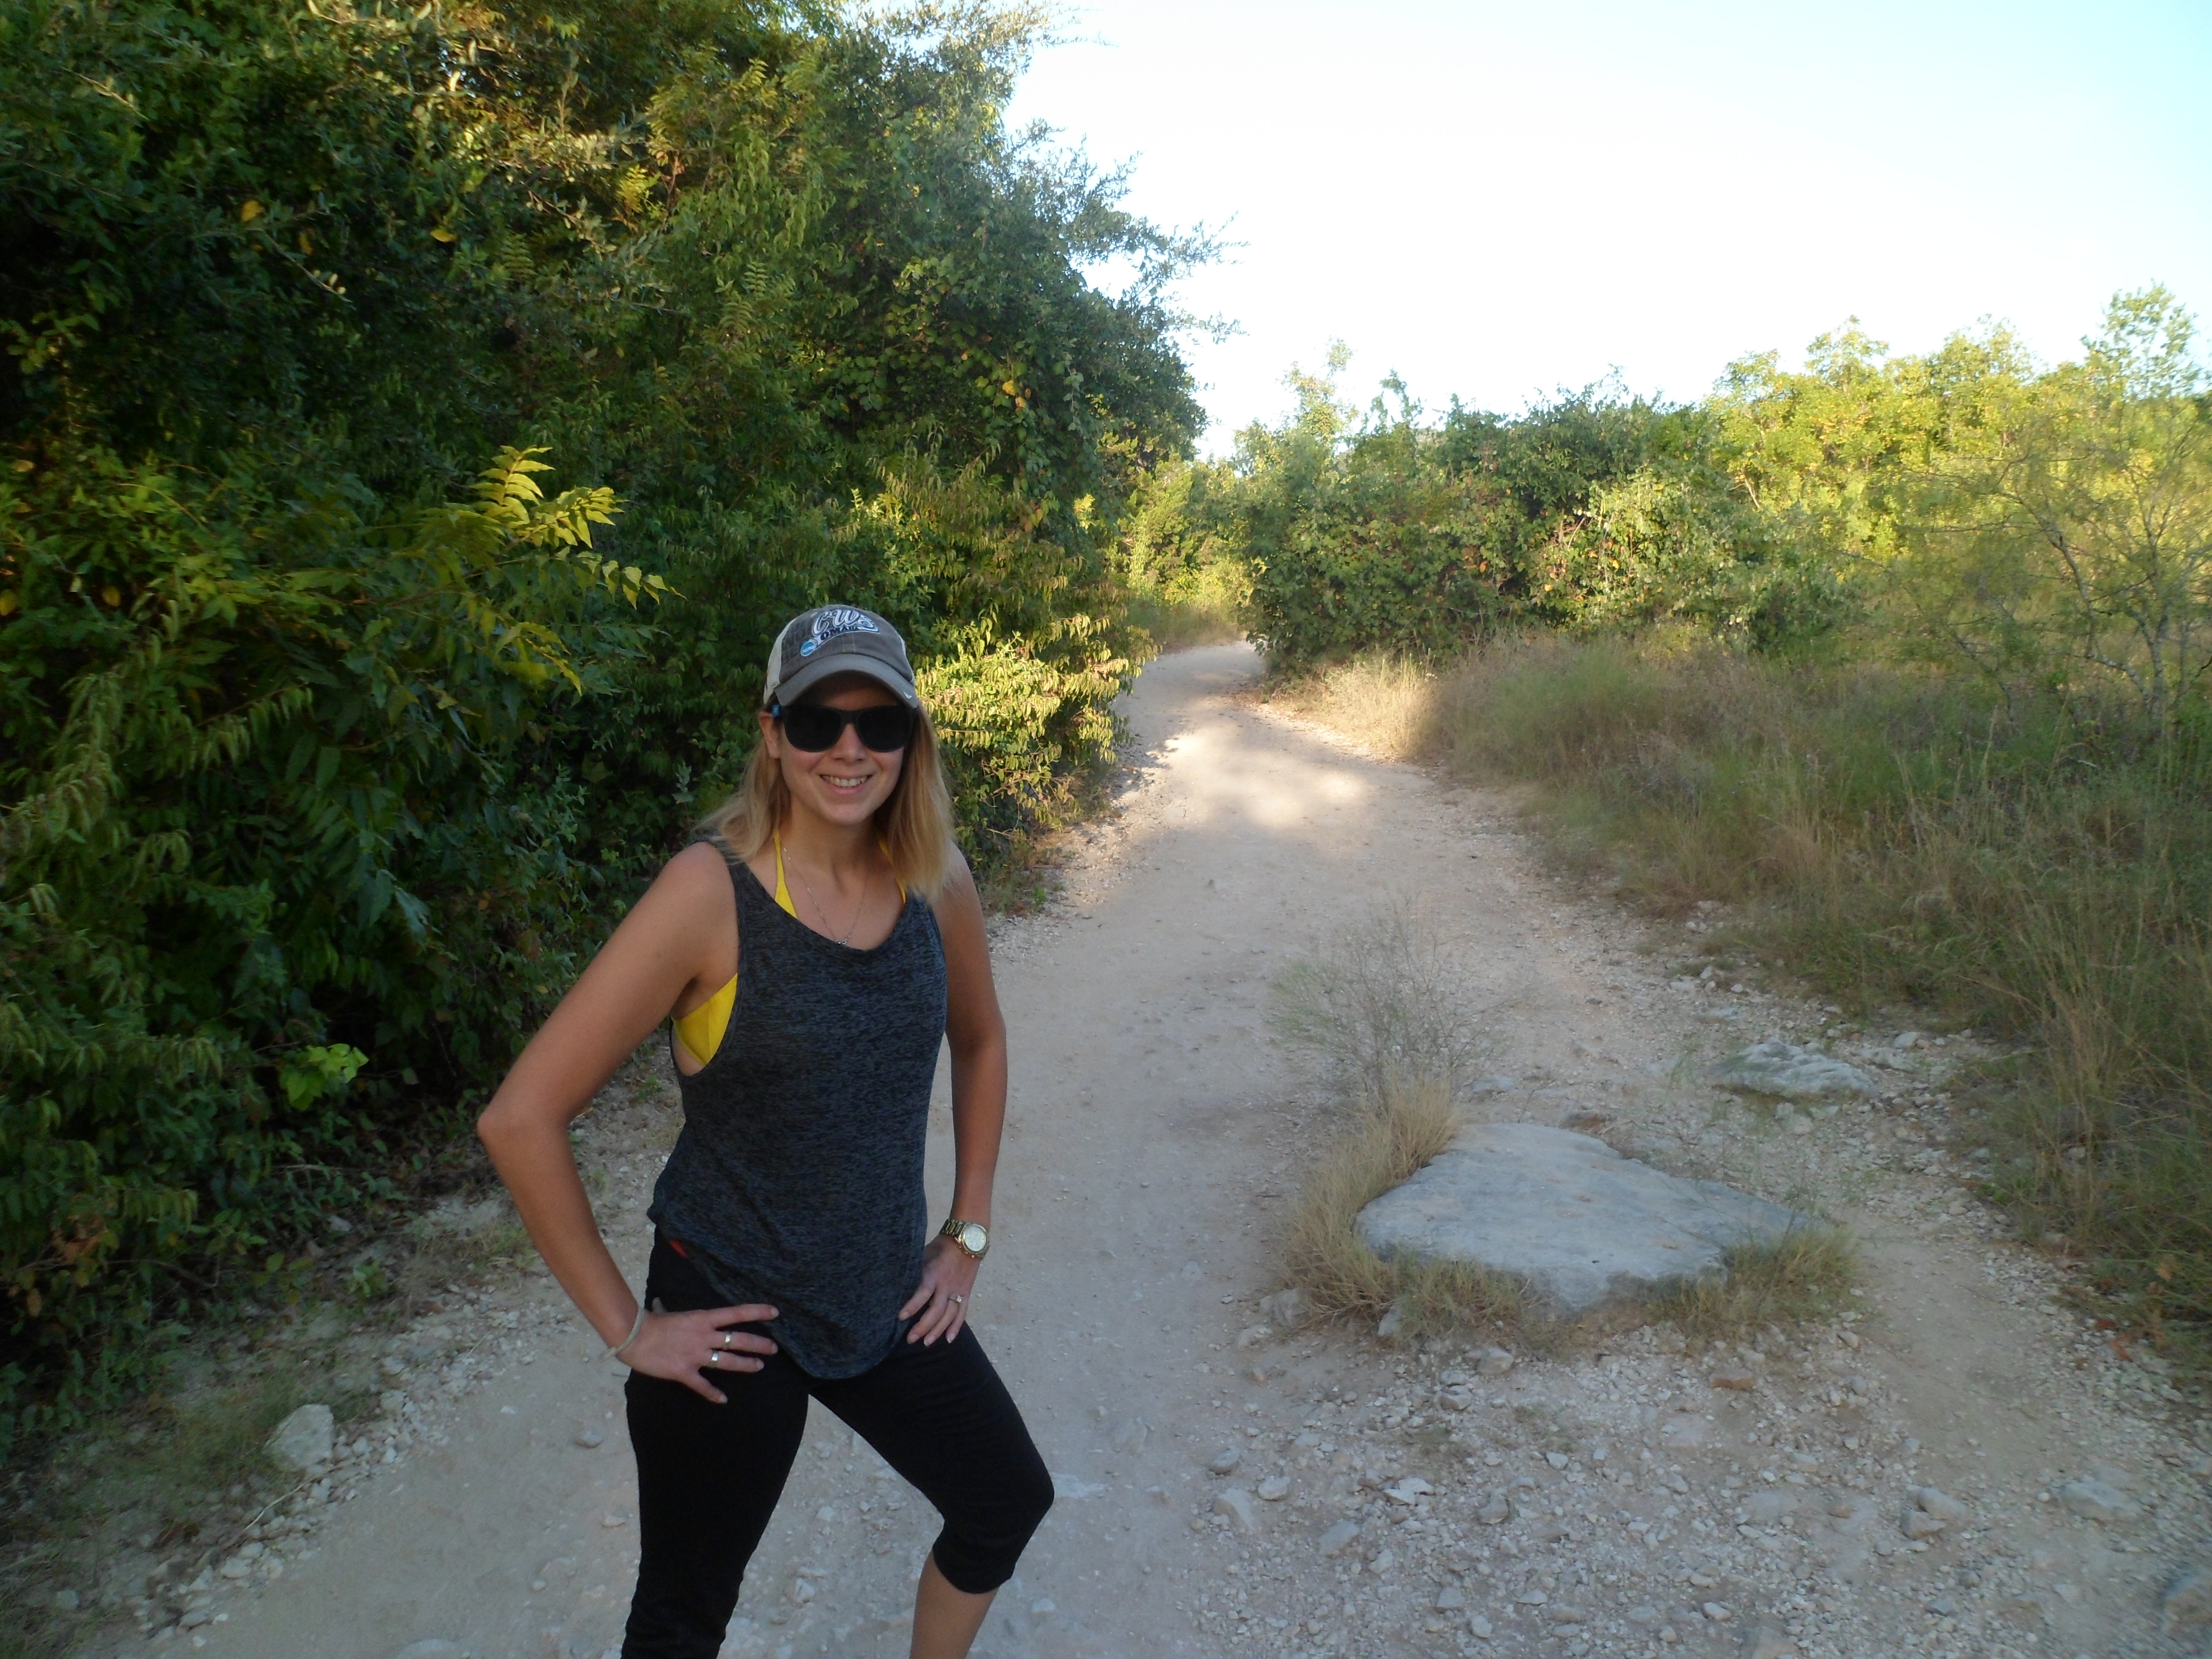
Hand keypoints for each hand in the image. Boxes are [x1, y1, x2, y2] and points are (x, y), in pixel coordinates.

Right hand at [619, 1303, 778, 1403]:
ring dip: (745, 1365)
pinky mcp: (685, 1372)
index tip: (774, 1313)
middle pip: (738, 1340)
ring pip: (727, 1361)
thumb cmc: (651, 1322)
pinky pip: (703, 1385)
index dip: (757, 1313)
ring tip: (758, 1367)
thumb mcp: (669, 1312)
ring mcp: (696, 1355)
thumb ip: (673, 1312)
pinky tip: (722, 1400)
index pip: (736, 1313)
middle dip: (758, 1344)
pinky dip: (713, 1394)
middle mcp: (704, 1336)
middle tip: (774, 1348)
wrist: (634, 1336)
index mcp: (703, 1319)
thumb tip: (660, 1304)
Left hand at [899, 1236, 977, 1346]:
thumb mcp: (925, 1255)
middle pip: (936, 1310)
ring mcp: (958, 1290)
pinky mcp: (966, 1292)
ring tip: (926, 1342)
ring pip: (949, 1315)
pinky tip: (949, 1339)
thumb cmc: (941, 1247)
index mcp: (934, 1274)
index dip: (912, 1306)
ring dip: (938, 1330)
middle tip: (911, 1339)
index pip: (922, 1293)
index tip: (901, 1317)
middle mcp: (946, 1285)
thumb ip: (917, 1272)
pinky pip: (962, 1312)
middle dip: (923, 1327)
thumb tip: (901, 1285)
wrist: (967, 1240)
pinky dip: (956, 1326)